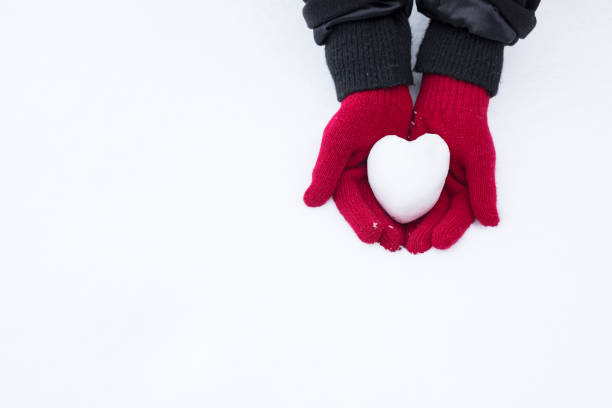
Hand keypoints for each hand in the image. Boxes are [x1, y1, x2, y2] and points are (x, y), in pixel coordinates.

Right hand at [304, 86, 412, 250]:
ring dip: (399, 224)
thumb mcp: (338, 141)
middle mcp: (362, 181)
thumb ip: (325, 171)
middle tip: (395, 244)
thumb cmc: (356, 113)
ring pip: (391, 207)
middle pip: (372, 210)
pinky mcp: (402, 171)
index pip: (351, 205)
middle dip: (383, 229)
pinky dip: (415, 206)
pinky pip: (409, 192)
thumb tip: (309, 201)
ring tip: (410, 239)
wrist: (382, 91)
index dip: (361, 222)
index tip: (374, 236)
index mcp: (343, 177)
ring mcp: (383, 177)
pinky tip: (425, 219)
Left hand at [405, 75, 498, 253]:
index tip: (436, 243)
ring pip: (417, 208)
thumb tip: (492, 222)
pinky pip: (401, 190)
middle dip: (425, 233)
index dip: (448, 230)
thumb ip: (483, 188)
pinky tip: (383, 215)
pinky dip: (394, 203)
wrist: (447, 99)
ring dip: (408, 224)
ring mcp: (427, 180)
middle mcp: (447, 188)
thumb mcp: (479, 156)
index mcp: (466, 188)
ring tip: (396, 239)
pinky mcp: (409, 171)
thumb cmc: (469, 125)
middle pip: (436, 216)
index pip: (458, 215)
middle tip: (413, 247)